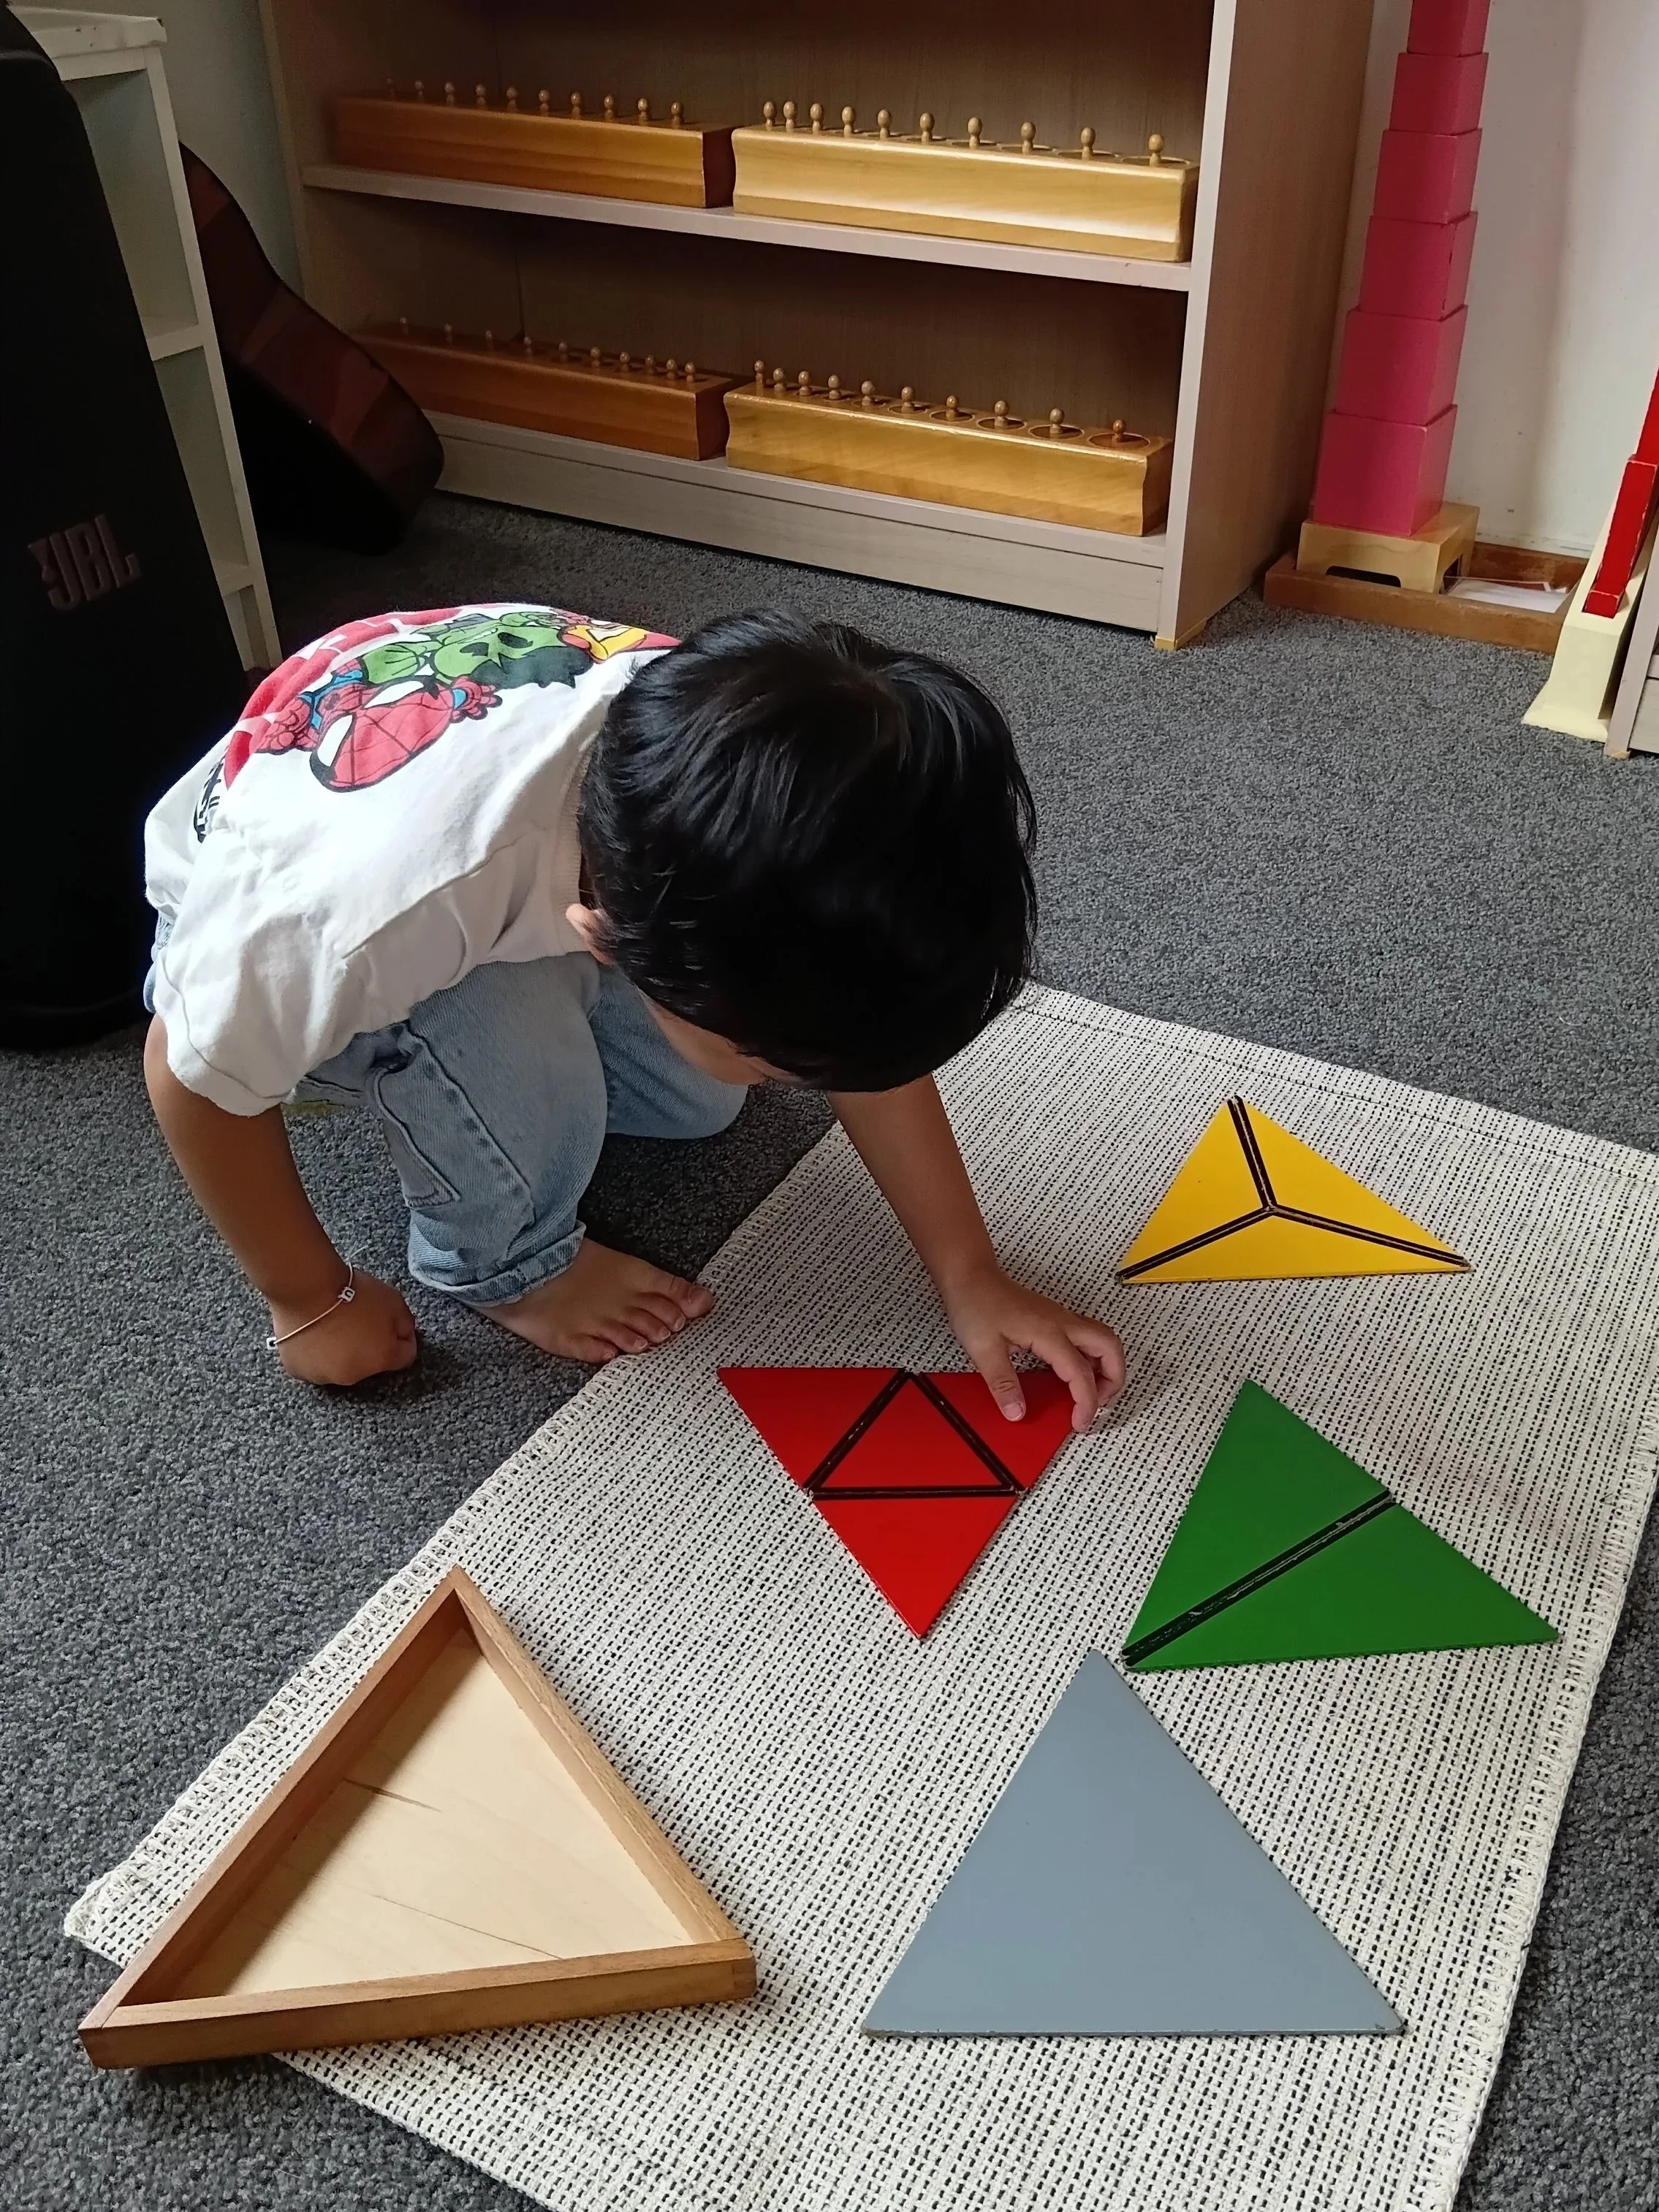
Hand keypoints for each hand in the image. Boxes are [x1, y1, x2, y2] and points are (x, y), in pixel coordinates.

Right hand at [269, 1267, 417, 1384]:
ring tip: (331, 1327)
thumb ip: (405, 1324)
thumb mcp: (394, 1300)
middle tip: (357, 1321)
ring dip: (340, 1353)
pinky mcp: (298, 1372)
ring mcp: (324, 1376)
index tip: (393, 1325)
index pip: (404, 1357)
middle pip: (370, 1364)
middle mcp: (354, 1376)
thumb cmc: (351, 1292)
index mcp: (382, 1359)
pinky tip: (312, 1333)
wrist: (306, 1289)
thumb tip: (404, 1336)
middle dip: (369, 1347)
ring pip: (339, 1366)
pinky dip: (314, 1354)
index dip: (403, 1339)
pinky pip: (312, 1365)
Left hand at [941, 1263, 1124, 1433]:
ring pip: (1103, 1340)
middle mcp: (1063, 1322)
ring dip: (1106, 1367)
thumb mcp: (983, 1350)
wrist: (971, 1276)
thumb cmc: (976, 1303)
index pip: (1082, 1374)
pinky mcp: (1055, 1318)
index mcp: (1050, 1332)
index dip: (1087, 1403)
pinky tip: (1071, 1374)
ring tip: (1089, 1392)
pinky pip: (1087, 1338)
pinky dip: (1091, 1358)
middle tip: (1097, 1404)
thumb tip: (1017, 1412)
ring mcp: (1061, 1318)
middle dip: (1113, 1380)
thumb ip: (1003, 1384)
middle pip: (1110, 1348)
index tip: (1079, 1422)